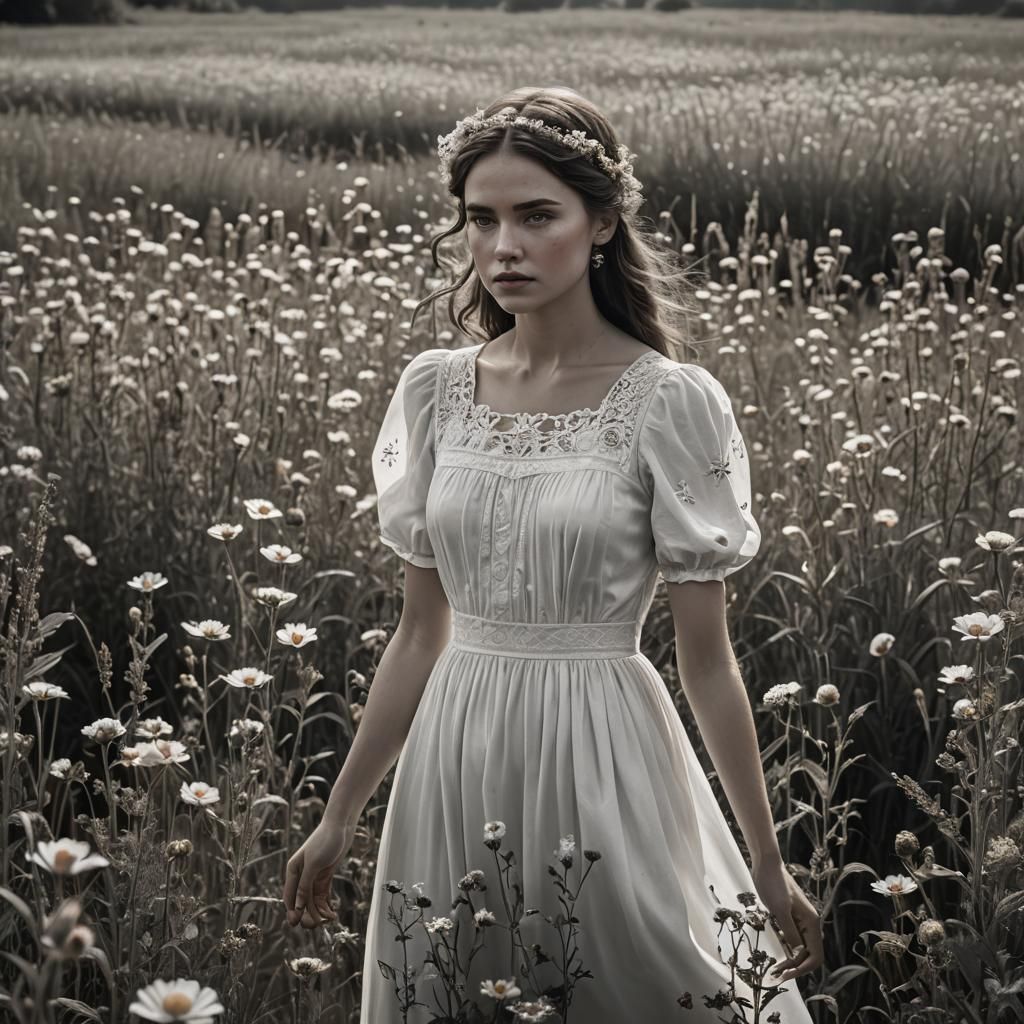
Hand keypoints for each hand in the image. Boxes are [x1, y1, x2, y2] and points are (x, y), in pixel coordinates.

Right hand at [283, 819, 356, 928]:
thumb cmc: (325, 839)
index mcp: (293, 870)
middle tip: (317, 924)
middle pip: (301, 901)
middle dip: (308, 914)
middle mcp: (301, 875)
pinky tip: (333, 914)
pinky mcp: (325, 876)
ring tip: (330, 918)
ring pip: (313, 901)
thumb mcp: (314, 863)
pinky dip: (326, 906)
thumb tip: (297, 906)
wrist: (341, 826)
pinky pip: (323, 896)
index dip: (292, 911)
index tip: (297, 923)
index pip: (289, 896)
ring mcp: (314, 877)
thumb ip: (304, 885)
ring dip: (319, 912)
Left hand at [751, 858, 823, 983]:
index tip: (787, 974)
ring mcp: (800, 921)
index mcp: (811, 922)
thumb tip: (798, 953)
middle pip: (809, 955)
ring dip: (791, 961)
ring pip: (801, 949)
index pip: (816, 955)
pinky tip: (777, 956)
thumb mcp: (780, 909)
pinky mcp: (790, 918)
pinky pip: (793, 940)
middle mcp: (810, 924)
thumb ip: (790, 931)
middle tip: (776, 975)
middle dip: (795, 968)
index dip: (803, 969)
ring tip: (775, 970)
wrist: (766, 865)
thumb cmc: (773, 884)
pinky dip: (786, 950)